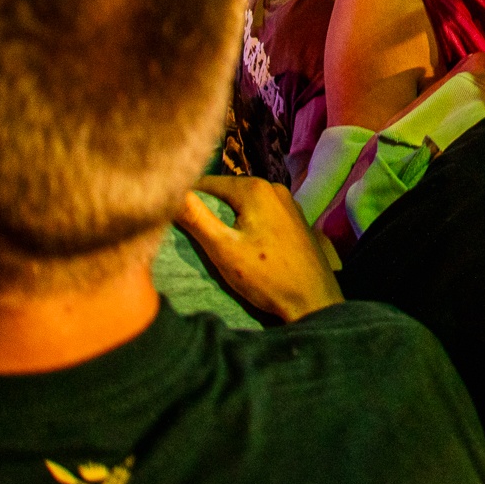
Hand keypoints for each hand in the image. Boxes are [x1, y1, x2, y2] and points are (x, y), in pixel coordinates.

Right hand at [179, 177, 342, 322]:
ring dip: (226, 217)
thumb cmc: (267, 276)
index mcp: (254, 188)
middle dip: (207, 209)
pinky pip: (260, 213)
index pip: (206, 183)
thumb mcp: (223, 249)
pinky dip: (245, 222)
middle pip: (226, 192)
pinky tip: (240, 243)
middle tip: (189, 234)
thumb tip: (171, 191)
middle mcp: (273, 187)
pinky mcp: (294, 219)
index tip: (170, 218)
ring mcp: (287, 202)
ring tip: (212, 241)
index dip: (187, 199)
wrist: (314, 300)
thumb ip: (196, 217)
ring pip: (243, 203)